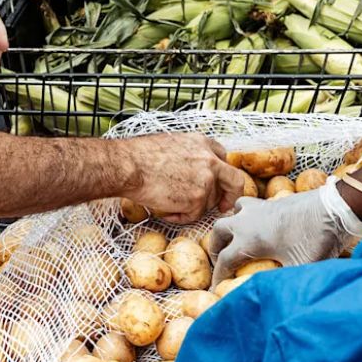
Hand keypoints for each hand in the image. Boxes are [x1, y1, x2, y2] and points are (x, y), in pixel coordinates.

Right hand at [118, 134, 246, 223]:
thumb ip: (188, 156)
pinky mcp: (198, 198)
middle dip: (231, 196)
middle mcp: (209, 160)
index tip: (220, 185)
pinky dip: (181, 217)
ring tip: (169, 204)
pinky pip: (194, 215)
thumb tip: (190, 171)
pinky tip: (166, 211)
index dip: (221, 174)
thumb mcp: (171, 144)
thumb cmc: (139, 156)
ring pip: (210, 202)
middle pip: (233, 180)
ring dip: (193, 207)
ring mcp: (206, 179)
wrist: (129, 166)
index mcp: (202, 143)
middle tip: (223, 207)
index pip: (223, 158)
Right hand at [208, 183, 361, 285]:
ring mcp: (261, 207)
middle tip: (220, 260)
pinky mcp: (274, 200)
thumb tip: (279, 304)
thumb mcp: (300, 268)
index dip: (218, 276)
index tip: (216, 288)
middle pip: (218, 231)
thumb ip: (285, 284)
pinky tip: (261, 225)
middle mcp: (248, 221)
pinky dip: (248, 214)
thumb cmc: (316, 239)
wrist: (335, 208)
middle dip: (216, 246)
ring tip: (236, 237)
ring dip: (230, 224)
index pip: (224, 260)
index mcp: (249, 240)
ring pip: (233, 211)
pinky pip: (251, 205)